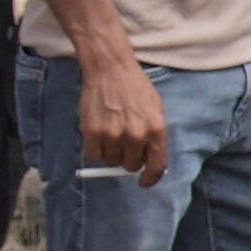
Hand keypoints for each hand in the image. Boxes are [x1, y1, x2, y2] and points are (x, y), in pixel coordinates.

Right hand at [75, 51, 171, 187]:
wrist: (110, 68)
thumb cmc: (134, 88)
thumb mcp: (155, 109)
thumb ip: (154, 136)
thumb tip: (149, 162)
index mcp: (156, 129)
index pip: (157, 166)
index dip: (150, 178)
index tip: (144, 182)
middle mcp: (136, 134)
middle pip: (131, 165)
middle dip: (128, 159)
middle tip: (124, 144)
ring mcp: (114, 133)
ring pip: (111, 161)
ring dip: (111, 153)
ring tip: (112, 132)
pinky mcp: (93, 131)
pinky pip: (93, 155)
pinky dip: (95, 150)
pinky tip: (99, 134)